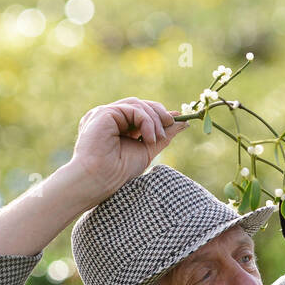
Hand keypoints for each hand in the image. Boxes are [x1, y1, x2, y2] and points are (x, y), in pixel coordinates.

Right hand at [69, 97, 189, 195]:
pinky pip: (132, 108)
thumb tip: (184, 122)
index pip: (140, 113)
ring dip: (153, 119)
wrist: (101, 180)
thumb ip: (163, 135)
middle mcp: (108, 118)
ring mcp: (104, 114)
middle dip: (159, 114)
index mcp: (115, 126)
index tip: (177, 120)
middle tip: (171, 125)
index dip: (159, 114)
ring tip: (157, 138)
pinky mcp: (103, 112)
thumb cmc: (119, 171)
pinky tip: (149, 137)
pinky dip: (145, 120)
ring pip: (137, 104)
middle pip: (139, 105)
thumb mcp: (147, 150)